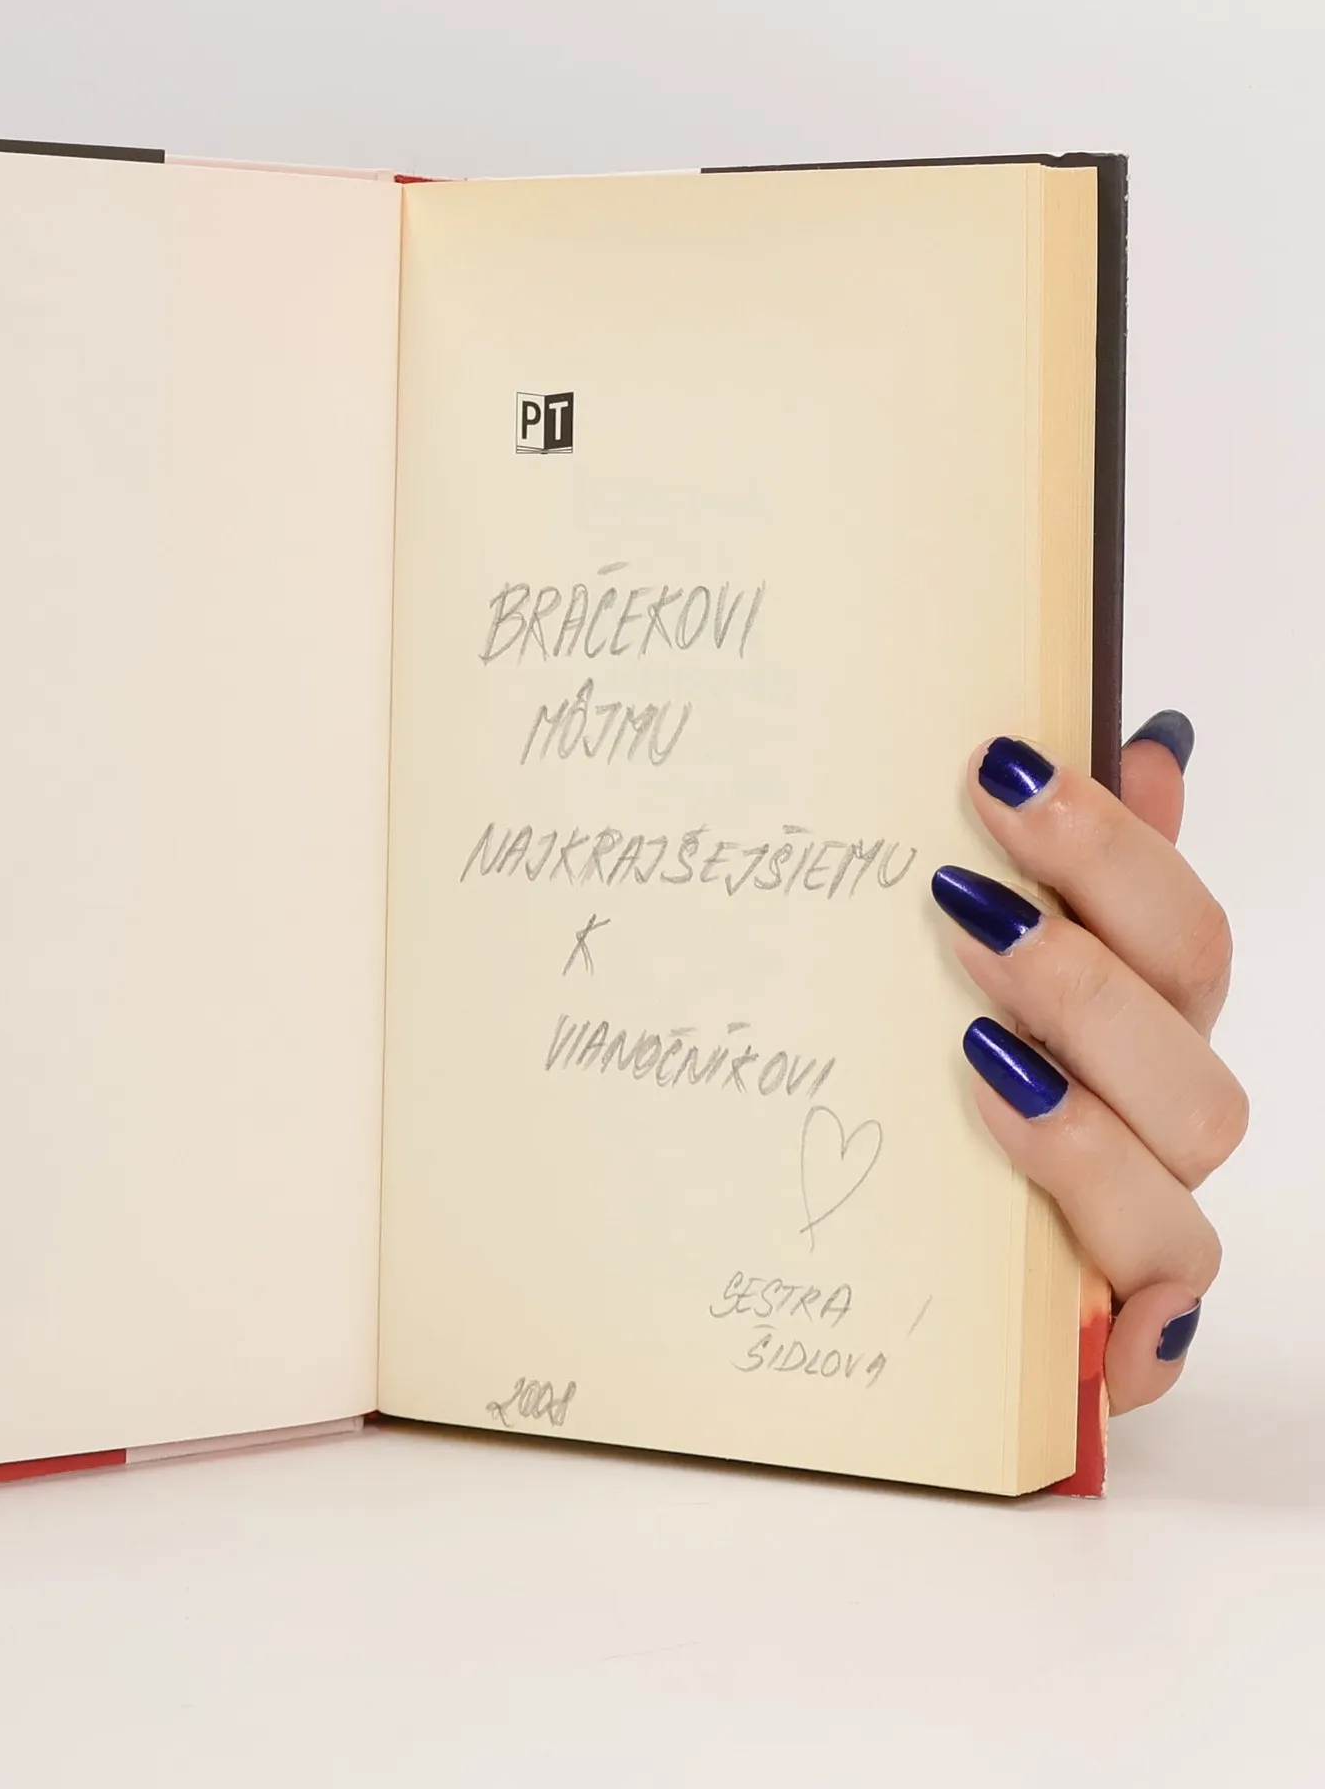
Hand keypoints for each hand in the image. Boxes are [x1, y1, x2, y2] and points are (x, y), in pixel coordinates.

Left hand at [931, 710, 1239, 1412]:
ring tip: (977, 1059)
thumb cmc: (940, 1093)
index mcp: (1141, 1023)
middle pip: (1191, 1046)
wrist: (889, 1269)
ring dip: (1087, 1117)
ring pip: (1184, 1177)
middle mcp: (1155, 1117)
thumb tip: (1146, 744)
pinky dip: (1133, 1323)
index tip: (998, 769)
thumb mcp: (968, 970)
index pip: (1179, 932)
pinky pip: (1154, 1335)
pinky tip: (1094, 1320)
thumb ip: (1062, 874)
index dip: (1110, 846)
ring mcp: (1143, 1224)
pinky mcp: (1112, 1331)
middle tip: (954, 904)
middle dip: (1082, 972)